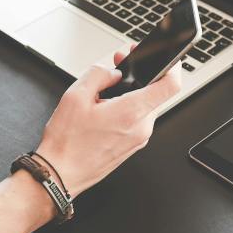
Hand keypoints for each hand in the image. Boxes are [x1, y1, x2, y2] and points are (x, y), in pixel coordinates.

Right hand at [36, 48, 181, 196]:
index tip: (166, 58)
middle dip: (138, 77)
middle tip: (118, 67)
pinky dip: (126, 110)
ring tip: (104, 93)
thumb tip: (112, 72)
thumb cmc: (66, 142)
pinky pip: (137, 121)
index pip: (170, 86)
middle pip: (155, 94)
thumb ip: (98, 74)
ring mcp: (138, 139)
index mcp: (130, 112)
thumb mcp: (75, 96)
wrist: (60, 173)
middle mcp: (140, 128)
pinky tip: (104, 110)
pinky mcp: (132, 146)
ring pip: (144, 107)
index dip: (172, 66)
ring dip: (130, 94)